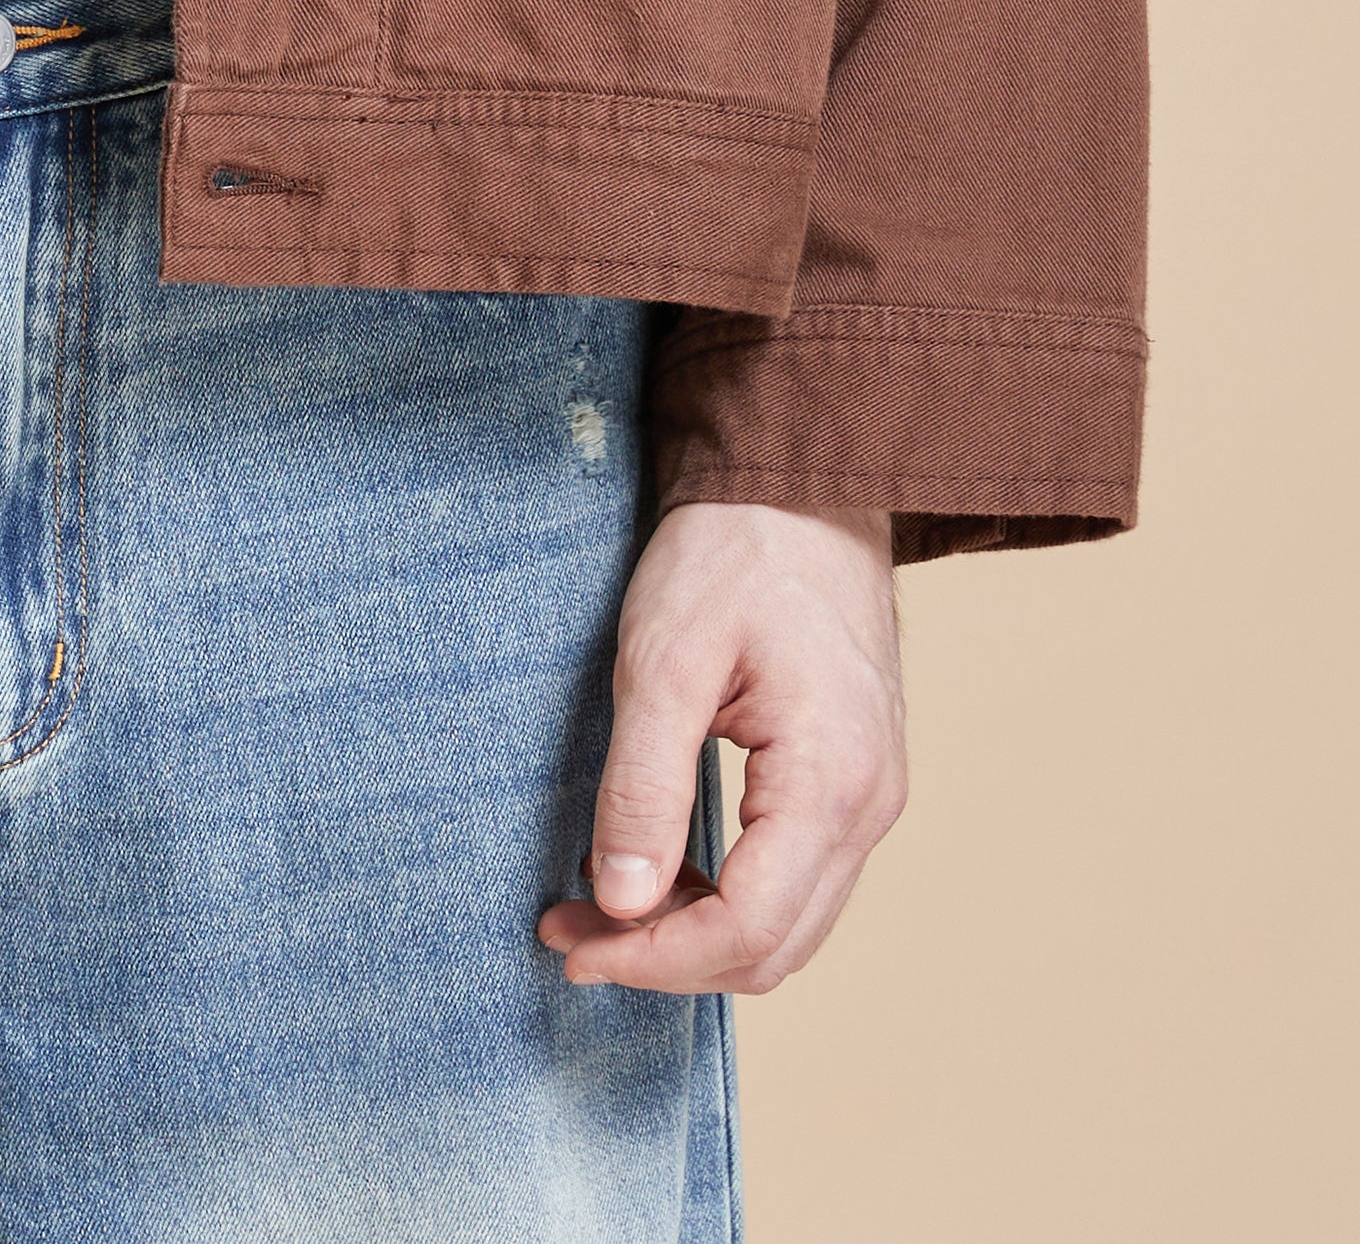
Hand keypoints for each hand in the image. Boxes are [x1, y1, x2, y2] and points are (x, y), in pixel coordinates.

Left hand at [539, 498, 905, 995]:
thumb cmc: (732, 554)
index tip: (573, 944)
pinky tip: (662, 871)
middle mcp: (869, 807)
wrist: (799, 484)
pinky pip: (797, 880)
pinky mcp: (853, 780)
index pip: (744, 928)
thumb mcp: (664, 660)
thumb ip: (643, 787)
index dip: (653, 957)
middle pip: (772, 948)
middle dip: (666, 958)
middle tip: (571, 930)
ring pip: (789, 924)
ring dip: (694, 934)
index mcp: (831, 781)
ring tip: (603, 906)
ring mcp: (870, 796)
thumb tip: (621, 902)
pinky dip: (728, 898)